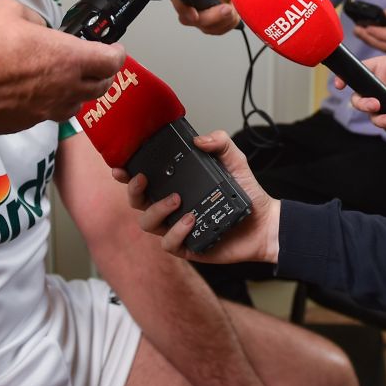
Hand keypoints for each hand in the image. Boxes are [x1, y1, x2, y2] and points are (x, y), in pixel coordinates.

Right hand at [0, 0, 124, 133]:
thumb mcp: (8, 10)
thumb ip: (34, 20)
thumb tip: (38, 29)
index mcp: (67, 58)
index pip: (111, 62)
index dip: (116, 53)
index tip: (114, 48)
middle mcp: (61, 89)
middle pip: (99, 87)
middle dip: (102, 74)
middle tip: (97, 63)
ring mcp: (41, 111)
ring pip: (73, 105)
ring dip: (77, 92)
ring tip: (67, 79)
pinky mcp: (19, 124)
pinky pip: (44, 115)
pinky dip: (47, 103)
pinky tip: (33, 92)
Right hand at [113, 130, 280, 264]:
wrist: (264, 222)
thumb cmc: (246, 193)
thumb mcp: (234, 160)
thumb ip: (220, 143)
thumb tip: (199, 139)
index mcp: (176, 185)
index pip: (143, 179)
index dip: (126, 174)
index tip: (121, 166)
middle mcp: (172, 206)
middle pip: (137, 201)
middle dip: (133, 190)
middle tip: (143, 179)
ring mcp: (177, 227)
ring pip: (147, 223)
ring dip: (157, 209)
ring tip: (177, 200)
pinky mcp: (187, 246)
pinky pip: (168, 243)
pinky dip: (176, 231)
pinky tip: (191, 220)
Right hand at [171, 0, 243, 34]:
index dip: (184, 9)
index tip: (196, 14)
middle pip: (189, 18)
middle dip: (210, 17)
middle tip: (226, 8)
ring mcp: (200, 12)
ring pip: (204, 26)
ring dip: (222, 21)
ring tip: (233, 8)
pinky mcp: (210, 22)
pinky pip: (216, 30)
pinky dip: (228, 24)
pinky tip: (233, 13)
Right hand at [337, 54, 385, 132]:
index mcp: (380, 68)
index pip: (358, 71)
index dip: (345, 77)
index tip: (340, 85)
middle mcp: (378, 85)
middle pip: (359, 96)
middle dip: (362, 103)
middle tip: (375, 106)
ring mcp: (385, 101)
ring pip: (371, 113)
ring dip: (376, 119)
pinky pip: (385, 123)